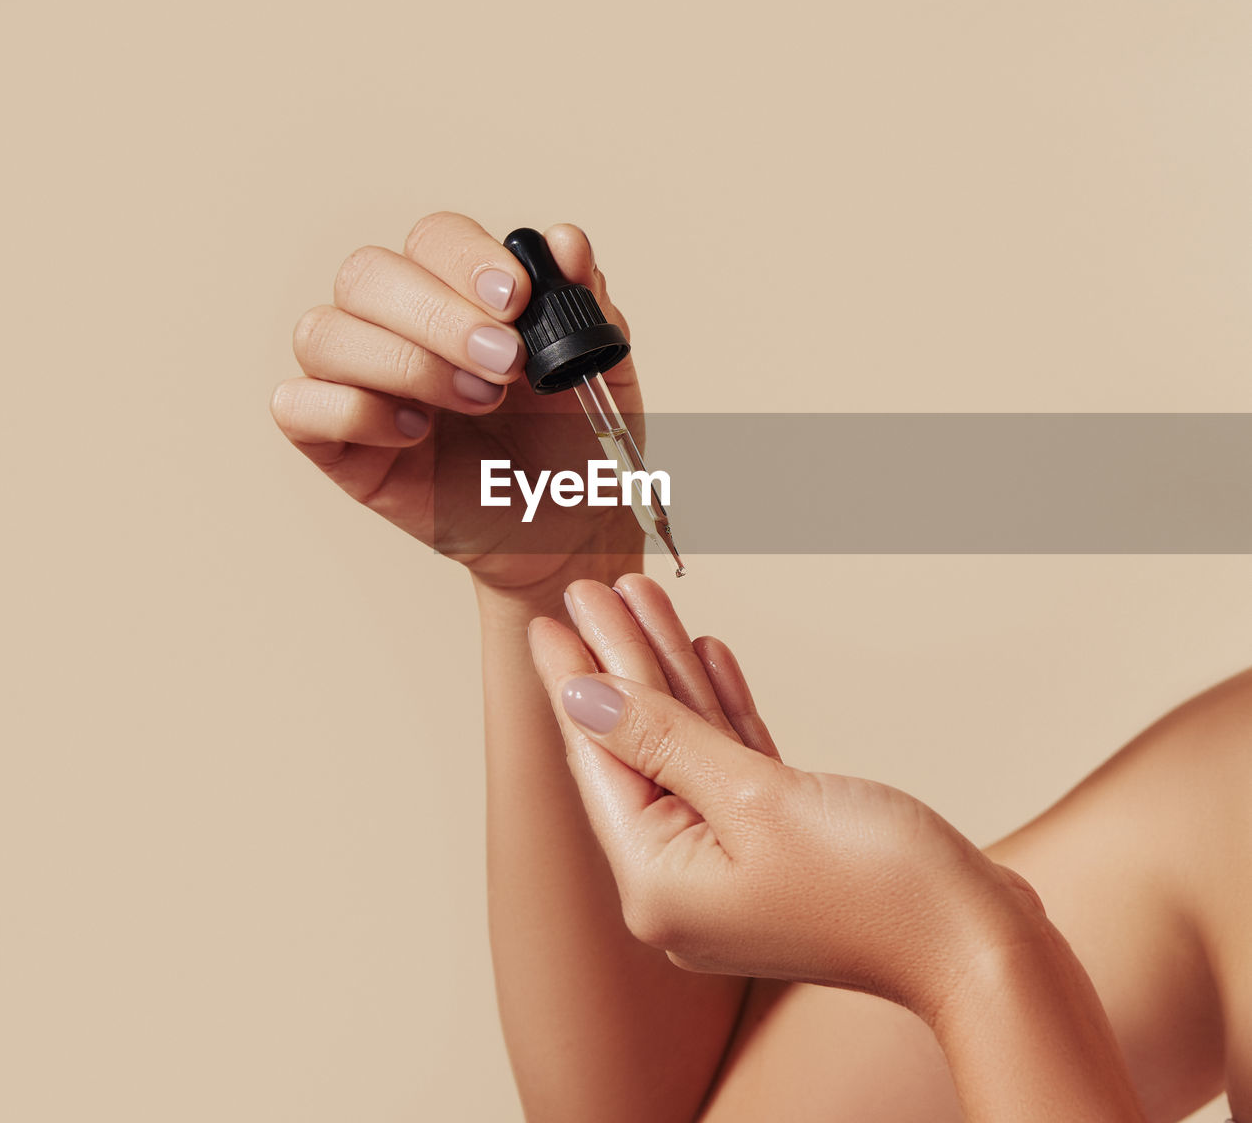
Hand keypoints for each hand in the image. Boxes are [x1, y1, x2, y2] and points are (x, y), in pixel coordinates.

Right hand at [270, 212, 642, 592]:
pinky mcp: (335, 445)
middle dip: (439, 314)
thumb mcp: (595, 369)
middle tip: (507, 362)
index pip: (432, 238)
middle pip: (366, 273)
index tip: (516, 298)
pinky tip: (418, 434)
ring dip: (404, 363)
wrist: (571, 531)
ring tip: (477, 401)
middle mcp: (394, 325)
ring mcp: (357, 382)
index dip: (466, 258)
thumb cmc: (575, 446)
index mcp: (455, 292)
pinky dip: (353, 411)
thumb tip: (565, 240)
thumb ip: (583, 302)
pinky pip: (297, 406)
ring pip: (321, 333)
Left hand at [529, 574, 1043, 1022]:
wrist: (978, 942)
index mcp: (657, 881)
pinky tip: (705, 653)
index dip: (576, 680)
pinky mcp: (776, 842)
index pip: (601, 760)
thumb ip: (661, 740)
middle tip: (591, 589)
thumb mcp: (753, 798)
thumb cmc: (876, 883)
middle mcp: (682, 878)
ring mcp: (730, 861)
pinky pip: (730, 764)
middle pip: (640, 747)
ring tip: (641, 596)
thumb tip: (581, 698)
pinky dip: (719, 709)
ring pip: (686, 745)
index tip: (552, 618)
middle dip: (620, 662)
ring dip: (669, 671)